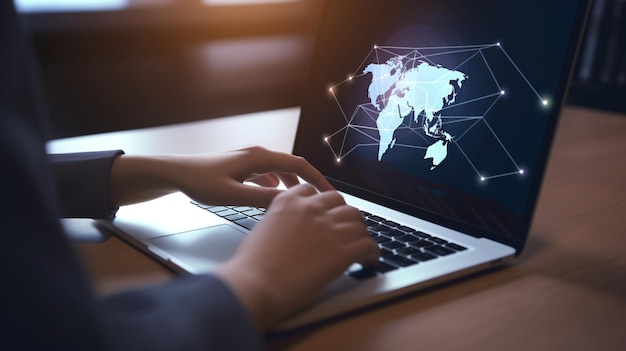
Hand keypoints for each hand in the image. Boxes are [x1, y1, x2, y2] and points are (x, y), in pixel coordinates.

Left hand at [108, 146, 333, 206]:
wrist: (176, 173)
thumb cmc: (200, 181)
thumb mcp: (232, 195)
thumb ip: (261, 199)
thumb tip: (289, 204)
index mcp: (259, 158)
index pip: (299, 165)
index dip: (318, 180)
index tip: (332, 194)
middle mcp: (258, 155)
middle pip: (294, 166)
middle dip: (310, 183)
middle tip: (322, 202)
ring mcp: (250, 160)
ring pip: (281, 171)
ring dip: (294, 185)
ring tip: (303, 203)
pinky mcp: (242, 167)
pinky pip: (269, 175)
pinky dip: (278, 185)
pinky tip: (275, 197)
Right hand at [214, 184, 379, 331]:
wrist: (255, 284)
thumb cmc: (252, 264)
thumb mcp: (263, 228)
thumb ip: (282, 220)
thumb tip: (294, 229)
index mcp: (289, 201)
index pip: (315, 190)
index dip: (323, 202)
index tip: (327, 212)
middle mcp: (312, 209)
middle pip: (341, 202)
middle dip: (344, 215)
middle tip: (346, 229)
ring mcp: (329, 229)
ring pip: (358, 221)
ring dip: (360, 233)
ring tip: (360, 246)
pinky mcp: (342, 252)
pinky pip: (368, 245)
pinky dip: (372, 253)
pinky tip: (369, 261)